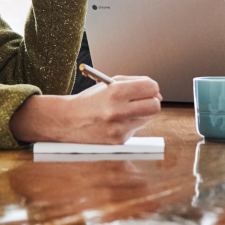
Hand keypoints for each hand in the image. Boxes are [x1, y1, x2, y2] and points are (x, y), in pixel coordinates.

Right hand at [9, 76, 161, 143]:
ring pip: (147, 118)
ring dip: (140, 113)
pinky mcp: (119, 141)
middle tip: (145, 100)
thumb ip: (134, 84)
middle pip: (155, 106)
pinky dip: (130, 124)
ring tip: (123, 111)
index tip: (148, 89)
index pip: (151, 88)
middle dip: (153, 101)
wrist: (68, 121)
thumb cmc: (90, 100)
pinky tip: (115, 122)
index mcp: (116, 92)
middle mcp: (119, 111)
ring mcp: (120, 128)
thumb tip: (156, 93)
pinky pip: (135, 129)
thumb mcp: (108, 84)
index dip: (151, 87)